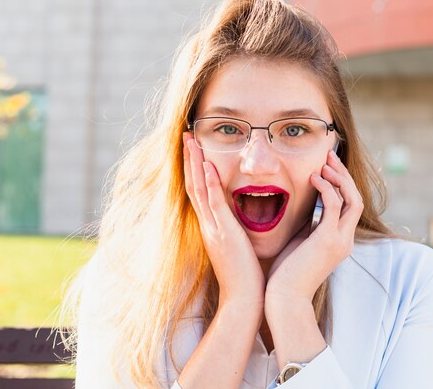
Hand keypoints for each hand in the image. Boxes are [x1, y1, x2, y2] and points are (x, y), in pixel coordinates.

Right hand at [183, 132, 264, 308]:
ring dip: (195, 164)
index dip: (195, 168)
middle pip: (193, 184)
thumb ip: (236, 227)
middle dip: (189, 159)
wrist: (244, 298)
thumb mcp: (238, 245)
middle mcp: (207, 224)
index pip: (200, 191)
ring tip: (191, 141)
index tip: (194, 147)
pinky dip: (210, 185)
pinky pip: (214, 205)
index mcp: (211, 226)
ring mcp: (213, 228)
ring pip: (199, 189)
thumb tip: (245, 214)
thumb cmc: (246, 274)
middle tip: (186, 135)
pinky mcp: (223, 234)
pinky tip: (209, 166)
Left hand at [265, 149, 363, 304]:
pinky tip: (313, 178)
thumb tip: (303, 204)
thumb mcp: (300, 243)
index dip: (341, 183)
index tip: (327, 166)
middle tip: (329, 156)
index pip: (349, 205)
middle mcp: (345, 240)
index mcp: (339, 241)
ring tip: (324, 162)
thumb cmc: (286, 274)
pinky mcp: (328, 240)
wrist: (284, 299)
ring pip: (351, 199)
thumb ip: (308, 225)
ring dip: (338, 177)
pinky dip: (326, 188)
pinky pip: (333, 206)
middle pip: (355, 198)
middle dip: (344, 175)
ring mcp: (339, 240)